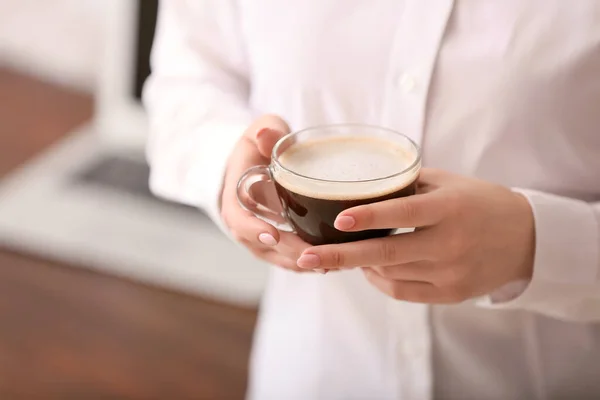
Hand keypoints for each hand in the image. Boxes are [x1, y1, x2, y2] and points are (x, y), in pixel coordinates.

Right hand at [220, 115, 315, 272]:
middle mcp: (245, 222)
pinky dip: (307, 264)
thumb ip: (265, 131)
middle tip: (313, 257)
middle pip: (261, 247)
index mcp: (235, 197)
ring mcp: (259, 235)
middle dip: (287, 253)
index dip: (253, 229)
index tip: (273, 235)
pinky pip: (288, 258)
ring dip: (300, 264)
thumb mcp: (260, 132)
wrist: (257, 161)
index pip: (238, 220)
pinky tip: (333, 264)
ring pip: (277, 257)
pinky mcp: (276, 242)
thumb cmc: (260, 145)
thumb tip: (265, 133)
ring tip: (329, 265)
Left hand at [296, 168, 535, 301]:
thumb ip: (408, 184)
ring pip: (390, 273)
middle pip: (387, 253)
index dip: (370, 216)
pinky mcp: (451, 294)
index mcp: (449, 209)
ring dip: (359, 264)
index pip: (404, 213)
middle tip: (306, 257)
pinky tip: (367, 268)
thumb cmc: (481, 203)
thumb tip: (362, 182)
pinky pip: (403, 292)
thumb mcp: (449, 183)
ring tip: (336, 254)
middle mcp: (449, 243)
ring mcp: (450, 273)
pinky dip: (379, 280)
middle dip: (341, 256)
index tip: (339, 219)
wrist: (526, 239)